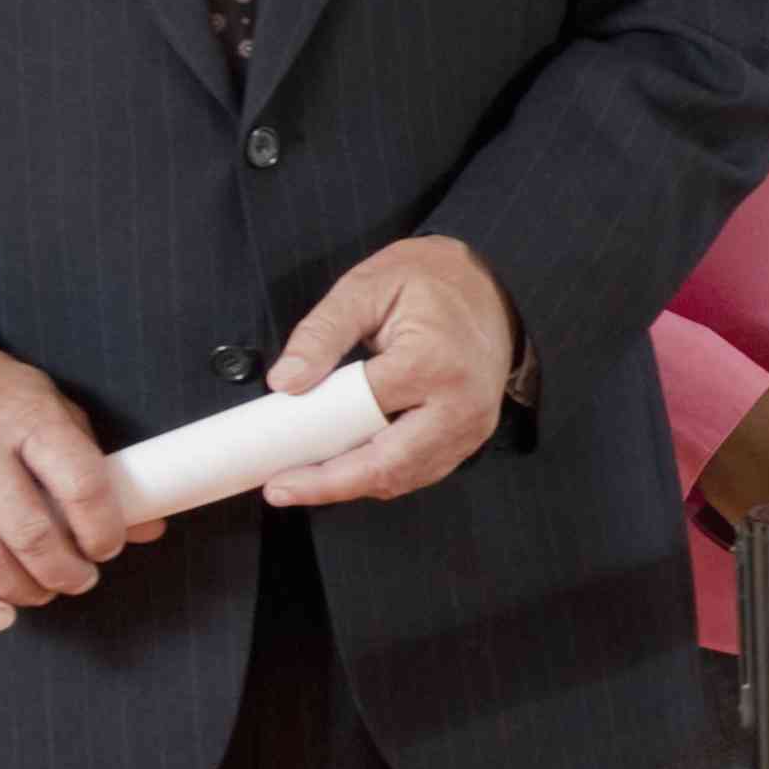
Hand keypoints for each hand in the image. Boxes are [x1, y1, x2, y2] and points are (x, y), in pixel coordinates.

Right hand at [0, 339, 154, 630]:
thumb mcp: (48, 407)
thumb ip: (91, 463)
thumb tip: (146, 524)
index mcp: (27, 418)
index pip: (79, 483)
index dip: (103, 529)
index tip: (108, 548)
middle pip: (29, 533)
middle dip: (64, 572)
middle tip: (79, 580)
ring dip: (22, 591)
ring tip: (42, 593)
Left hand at [263, 237, 519, 506]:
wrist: (494, 285)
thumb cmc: (430, 280)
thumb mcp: (365, 287)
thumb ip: (321, 334)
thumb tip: (285, 382)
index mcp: (433, 362)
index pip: (360, 415)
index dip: (312, 440)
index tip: (274, 465)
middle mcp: (460, 404)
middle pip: (386, 465)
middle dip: (329, 484)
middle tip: (281, 489)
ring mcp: (472, 426)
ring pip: (404, 477)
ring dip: (353, 484)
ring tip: (305, 480)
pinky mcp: (473, 436)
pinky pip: (421, 471)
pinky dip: (381, 475)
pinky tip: (347, 466)